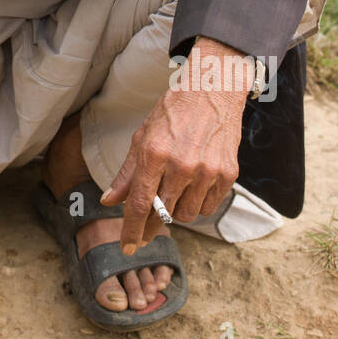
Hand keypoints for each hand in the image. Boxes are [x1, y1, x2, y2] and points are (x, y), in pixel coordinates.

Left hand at [100, 37, 251, 251]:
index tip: (127, 247)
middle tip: (145, 231)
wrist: (213, 91)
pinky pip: (209, 207)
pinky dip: (198, 204)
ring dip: (176, 212)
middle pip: (163, 214)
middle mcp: (182, 165)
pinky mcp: (227, 174)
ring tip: (173, 194)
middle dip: (151, 227)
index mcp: (155, 154)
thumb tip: (109, 202)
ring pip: (187, 215)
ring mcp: (207, 171)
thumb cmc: (173, 112)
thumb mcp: (143, 137)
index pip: (141, 204)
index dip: (131, 230)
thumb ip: (127, 173)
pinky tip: (193, 189)